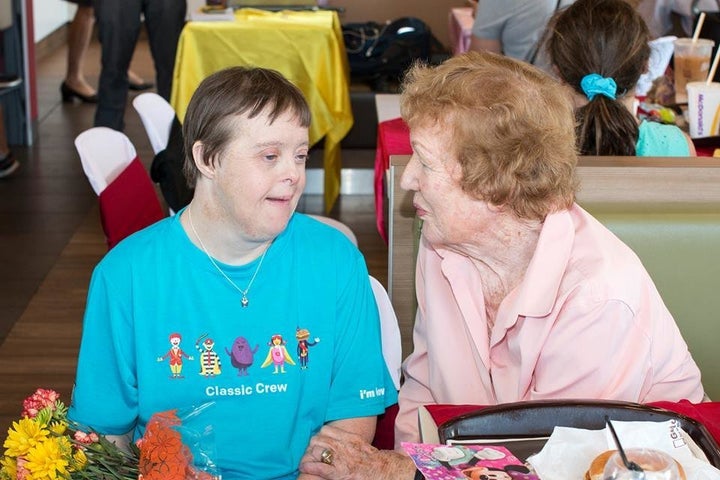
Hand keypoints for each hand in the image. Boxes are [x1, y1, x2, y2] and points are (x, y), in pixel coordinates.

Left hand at [299, 424, 415, 479]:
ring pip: (316, 449)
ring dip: (309, 454)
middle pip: (319, 437)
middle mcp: (345, 446)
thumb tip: (368, 439)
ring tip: (305, 459)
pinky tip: (303, 467)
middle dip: (312, 444)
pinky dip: (309, 466)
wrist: (390, 472)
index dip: (319, 434)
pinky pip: (319, 467)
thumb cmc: (384, 463)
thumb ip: (361, 442)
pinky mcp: (340, 473)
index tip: (317, 439)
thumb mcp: (371, 448)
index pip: (327, 429)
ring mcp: (342, 459)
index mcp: (352, 438)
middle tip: (309, 450)